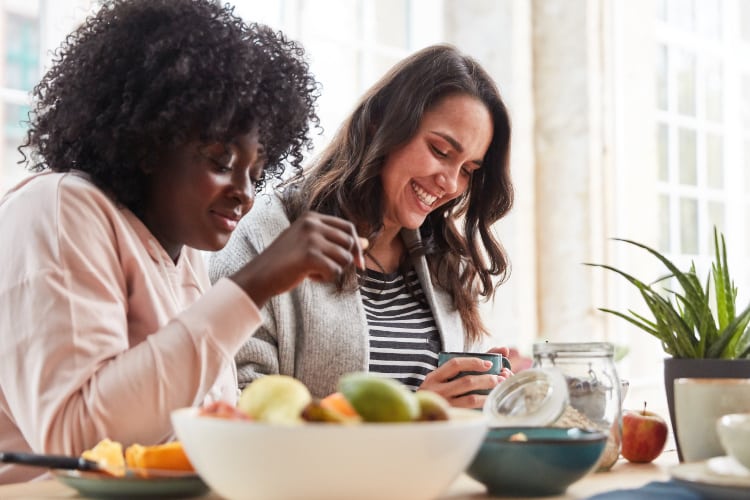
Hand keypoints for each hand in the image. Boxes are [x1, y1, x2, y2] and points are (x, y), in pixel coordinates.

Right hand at [230, 211, 365, 306]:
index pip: (348, 227)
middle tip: (327, 269)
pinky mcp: (309, 255)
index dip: (357, 245)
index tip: (359, 262)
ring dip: (334, 270)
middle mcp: (312, 223)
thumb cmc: (285, 261)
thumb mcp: (311, 245)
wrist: (260, 275)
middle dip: (345, 261)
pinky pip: (335, 271)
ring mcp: (311, 238)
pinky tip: (309, 276)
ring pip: (345, 258)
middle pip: (349, 242)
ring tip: (314, 271)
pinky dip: (326, 278)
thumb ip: (335, 242)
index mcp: (312, 217)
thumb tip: (367, 242)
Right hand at [420, 352, 512, 408]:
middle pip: (466, 381)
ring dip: (489, 392)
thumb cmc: (441, 390)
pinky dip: (484, 404)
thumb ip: (472, 362)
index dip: (474, 362)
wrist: (421, 414)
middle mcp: (437, 390)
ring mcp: (444, 405)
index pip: (455, 364)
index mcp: (434, 377)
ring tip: (498, 387)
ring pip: (471, 398)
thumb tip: (503, 349)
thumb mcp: (446, 376)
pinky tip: (491, 400)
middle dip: (487, 379)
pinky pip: (472, 411)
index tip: (489, 364)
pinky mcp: (452, 417)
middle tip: (501, 377)